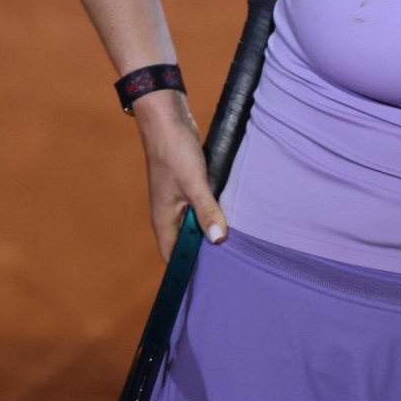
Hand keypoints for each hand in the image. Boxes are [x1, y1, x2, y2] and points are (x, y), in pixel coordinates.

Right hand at [131, 91, 227, 260]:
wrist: (168, 121)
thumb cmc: (174, 152)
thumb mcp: (194, 184)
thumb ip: (206, 212)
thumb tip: (218, 241)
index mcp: (163, 221)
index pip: (173, 257)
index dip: (188, 269)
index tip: (212, 279)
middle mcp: (168, 215)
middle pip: (186, 243)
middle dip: (204, 251)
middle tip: (233, 261)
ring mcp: (178, 201)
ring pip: (195, 225)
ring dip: (211, 230)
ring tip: (237, 242)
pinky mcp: (188, 188)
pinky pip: (201, 208)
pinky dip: (213, 213)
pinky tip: (231, 215)